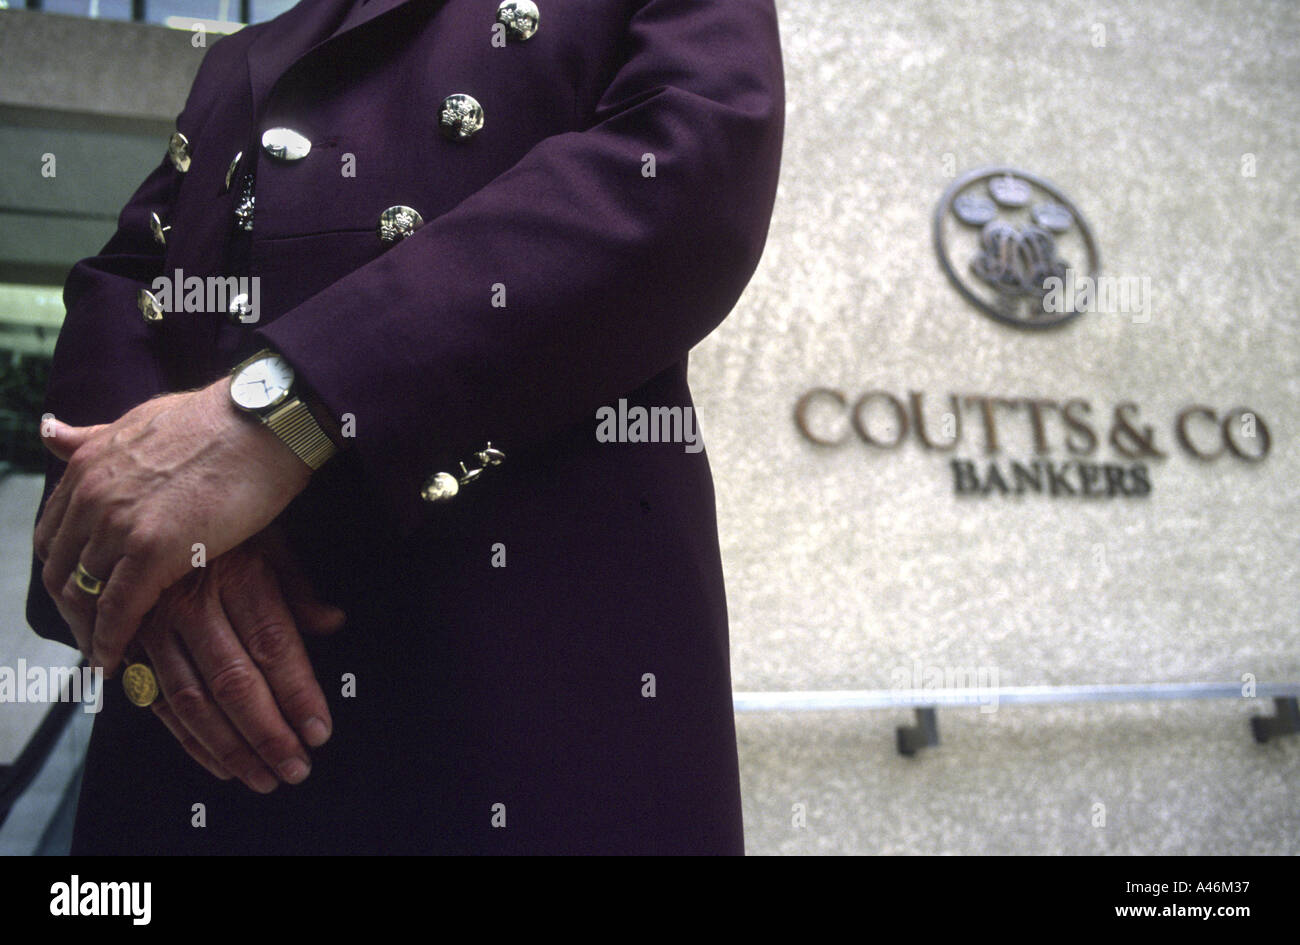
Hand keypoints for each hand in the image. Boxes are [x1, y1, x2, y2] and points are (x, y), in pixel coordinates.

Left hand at [34, 378, 311, 672]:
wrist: (265, 420)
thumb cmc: (220, 418)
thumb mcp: (140, 419)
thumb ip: (93, 436)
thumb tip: (49, 430)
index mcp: (87, 466)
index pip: (53, 535)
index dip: (64, 570)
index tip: (82, 593)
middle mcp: (92, 496)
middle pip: (59, 570)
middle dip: (72, 609)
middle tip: (91, 634)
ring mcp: (119, 524)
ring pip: (83, 595)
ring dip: (88, 632)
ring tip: (105, 654)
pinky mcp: (155, 550)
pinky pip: (119, 609)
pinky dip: (111, 641)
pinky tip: (117, 660)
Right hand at [140, 528, 344, 791]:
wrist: (143, 510)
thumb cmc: (222, 528)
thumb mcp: (269, 540)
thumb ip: (299, 589)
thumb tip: (333, 623)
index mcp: (238, 574)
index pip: (274, 645)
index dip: (298, 694)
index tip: (319, 732)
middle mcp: (193, 602)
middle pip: (234, 681)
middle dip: (268, 733)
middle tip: (296, 768)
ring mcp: (154, 626)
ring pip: (194, 701)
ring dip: (231, 748)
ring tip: (265, 777)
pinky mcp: (129, 646)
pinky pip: (158, 704)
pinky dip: (190, 741)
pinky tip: (221, 764)